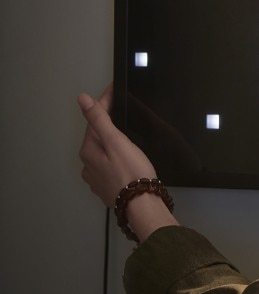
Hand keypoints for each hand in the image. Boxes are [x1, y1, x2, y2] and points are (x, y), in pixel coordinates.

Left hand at [78, 84, 156, 207]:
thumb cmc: (132, 171)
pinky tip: (124, 155)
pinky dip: (114, 154)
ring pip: (102, 151)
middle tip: (120, 105)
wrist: (141, 204)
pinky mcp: (107, 186)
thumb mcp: (116, 141)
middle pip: (97, 135)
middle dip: (106, 120)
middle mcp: (88, 164)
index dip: (105, 102)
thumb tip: (82, 99)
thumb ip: (99, 119)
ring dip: (110, 138)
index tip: (114, 88)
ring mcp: (96, 177)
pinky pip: (107, 164)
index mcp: (89, 150)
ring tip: (123, 128)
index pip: (95, 119)